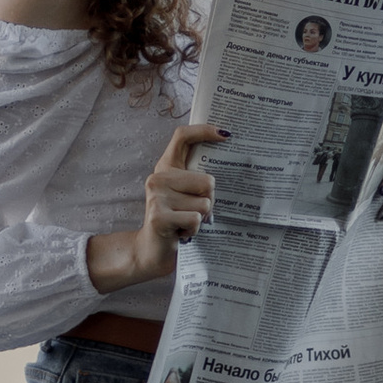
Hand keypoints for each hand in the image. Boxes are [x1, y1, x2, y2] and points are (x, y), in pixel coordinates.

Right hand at [90, 122, 226, 291]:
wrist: (152, 252)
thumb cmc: (177, 222)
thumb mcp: (186, 196)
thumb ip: (198, 181)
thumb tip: (230, 165)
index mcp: (166, 168)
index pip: (182, 137)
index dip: (203, 130)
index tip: (225, 134)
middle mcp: (158, 178)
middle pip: (208, 181)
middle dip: (209, 201)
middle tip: (193, 213)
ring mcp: (157, 196)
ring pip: (204, 204)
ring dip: (201, 220)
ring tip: (185, 224)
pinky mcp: (159, 216)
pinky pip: (195, 219)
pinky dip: (194, 231)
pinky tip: (181, 234)